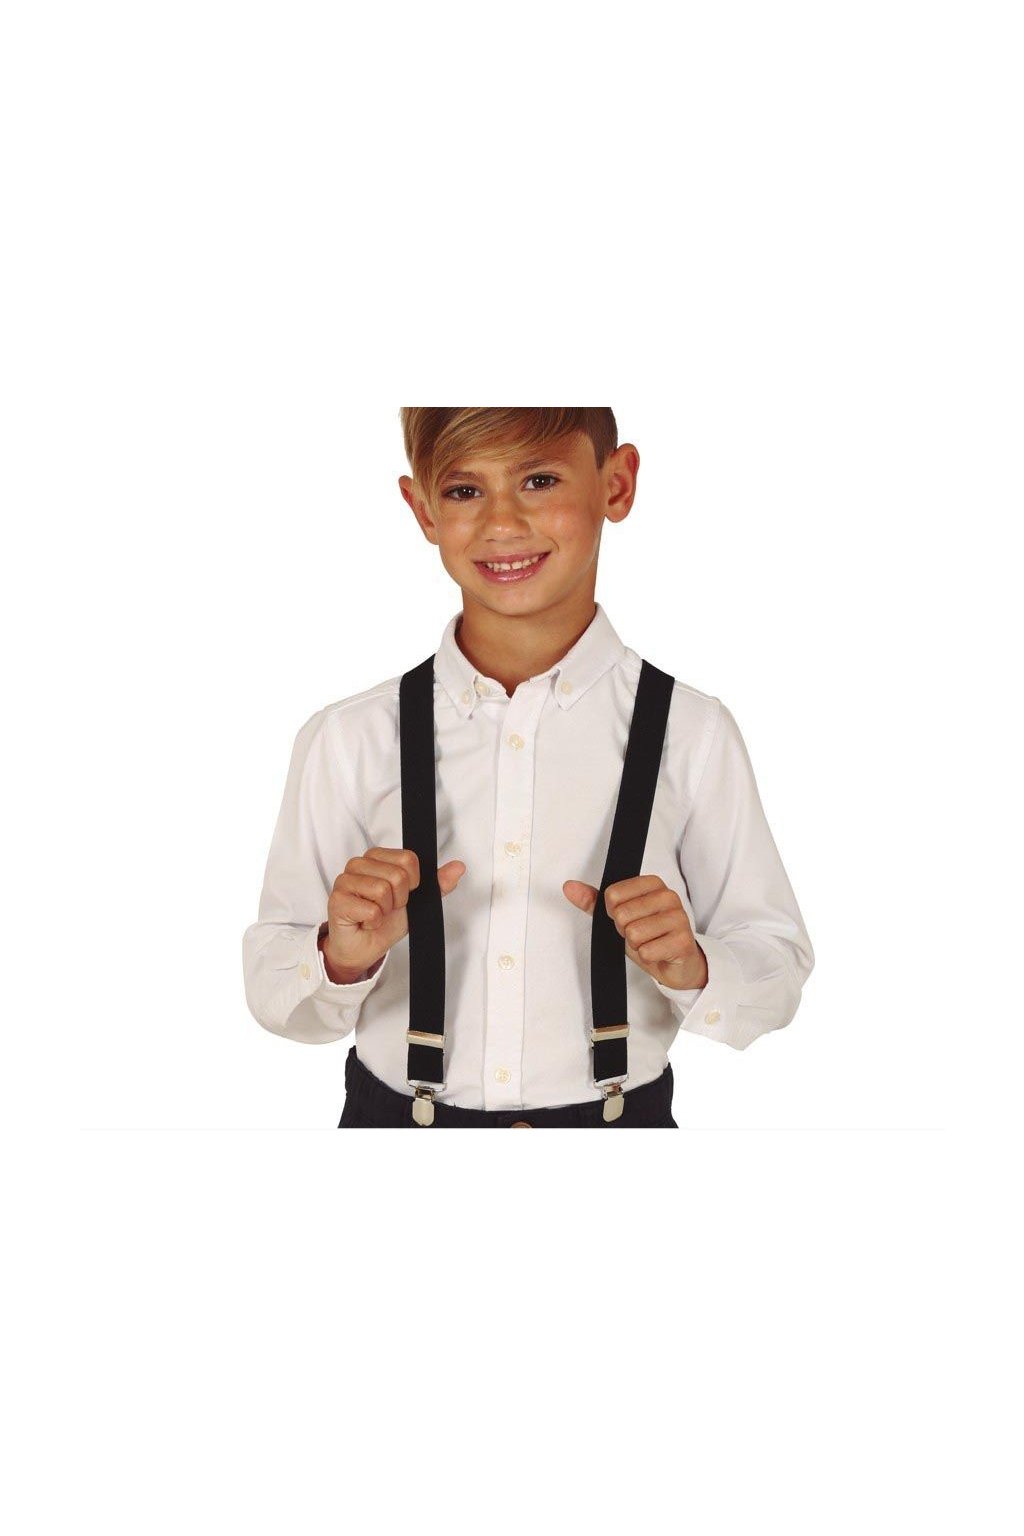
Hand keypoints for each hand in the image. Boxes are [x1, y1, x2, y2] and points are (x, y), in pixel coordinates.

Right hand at [320, 848, 465, 979]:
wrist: (364, 948)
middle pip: (397, 874)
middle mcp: (358, 864)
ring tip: (375, 914)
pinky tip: (364, 922)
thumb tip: (458, 867)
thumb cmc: (385, 922)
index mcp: (377, 857)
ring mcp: (345, 880)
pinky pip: (371, 910)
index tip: (401, 895)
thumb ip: (437, 884)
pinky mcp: (337, 899)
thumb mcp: (417, 902)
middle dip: (399, 899)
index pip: (408, 859)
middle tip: (386, 908)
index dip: (412, 883)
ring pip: (383, 890)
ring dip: (385, 911)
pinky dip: (373, 922)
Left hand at [562, 874, 708, 990]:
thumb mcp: (618, 917)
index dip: (613, 913)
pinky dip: (647, 957)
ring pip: (633, 933)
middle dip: (625, 930)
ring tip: (649, 942)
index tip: (629, 917)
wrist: (677, 963)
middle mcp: (668, 896)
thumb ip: (594, 901)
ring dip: (636, 945)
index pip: (612, 895)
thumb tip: (569, 886)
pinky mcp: (682, 940)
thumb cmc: (649, 936)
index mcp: (652, 883)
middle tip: (640, 933)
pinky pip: (646, 951)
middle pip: (622, 914)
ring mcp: (678, 917)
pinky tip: (658, 952)